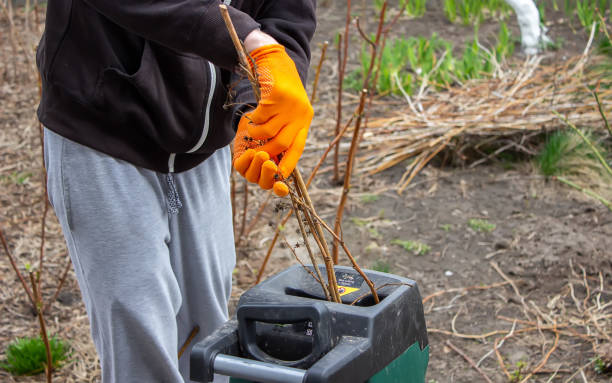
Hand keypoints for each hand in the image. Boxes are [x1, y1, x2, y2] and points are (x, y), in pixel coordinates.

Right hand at [233, 43, 312, 196]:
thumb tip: (274, 156)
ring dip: (256, 135)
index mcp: (304, 118)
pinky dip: (252, 121)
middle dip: (266, 151)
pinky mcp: (277, 95)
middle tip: (255, 149)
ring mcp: (290, 104)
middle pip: (282, 144)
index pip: (298, 147)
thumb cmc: (277, 87)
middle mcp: (301, 112)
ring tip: (251, 128)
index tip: (278, 177)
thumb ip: (284, 129)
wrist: (273, 57)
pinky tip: (251, 116)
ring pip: (269, 133)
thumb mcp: (285, 110)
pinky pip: (261, 118)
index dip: (288, 164)